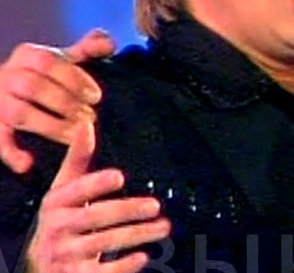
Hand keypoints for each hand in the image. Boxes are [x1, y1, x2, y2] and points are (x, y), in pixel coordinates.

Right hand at [0, 29, 114, 172]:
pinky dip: (11, 153)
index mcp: (27, 55)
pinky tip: (28, 164)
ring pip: (20, 113)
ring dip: (50, 126)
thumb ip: (87, 50)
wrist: (5, 91)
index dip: (74, 78)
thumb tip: (109, 43)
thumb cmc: (43, 75)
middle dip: (66, 104)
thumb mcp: (63, 59)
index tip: (96, 96)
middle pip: (34, 87)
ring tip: (75, 135)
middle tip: (90, 118)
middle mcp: (7, 76)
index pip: (49, 62)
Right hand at [26, 121, 170, 272]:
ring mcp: (64, 255)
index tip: (119, 176)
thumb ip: (78, 160)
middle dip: (127, 211)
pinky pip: (100, 272)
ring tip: (163, 228)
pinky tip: (144, 257)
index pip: (75, 191)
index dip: (96, 183)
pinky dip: (122, 266)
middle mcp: (56, 229)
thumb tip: (86, 125)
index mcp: (55, 203)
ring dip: (137, 235)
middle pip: (94, 217)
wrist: (40, 266)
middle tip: (155, 206)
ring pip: (103, 244)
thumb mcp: (63, 191)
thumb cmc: (60, 222)